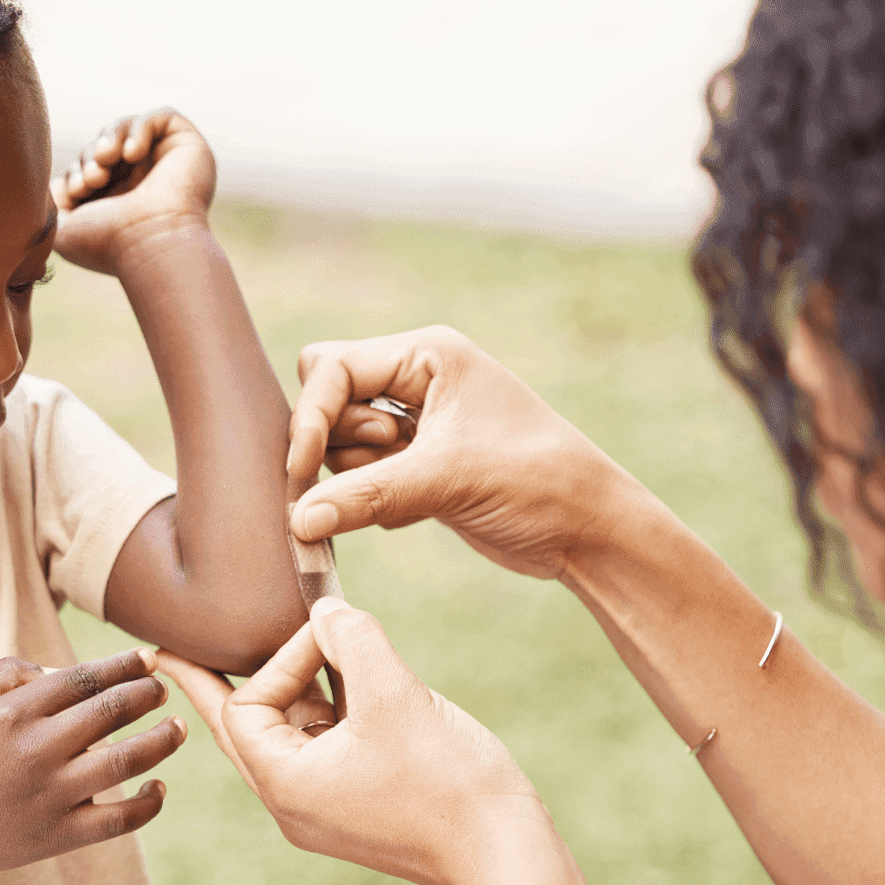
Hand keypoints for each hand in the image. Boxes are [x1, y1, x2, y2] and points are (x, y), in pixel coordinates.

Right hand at [0, 649, 186, 884]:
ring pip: (126, 760)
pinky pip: (119, 819)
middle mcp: (37, 750)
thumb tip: (60, 667)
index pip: (85, 677)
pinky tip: (159, 787)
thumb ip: (8, 674)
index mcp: (15, 713)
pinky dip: (148, 803)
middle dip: (148, 693)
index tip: (149, 658)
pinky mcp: (59, 836)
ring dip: (162, 740)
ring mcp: (51, 795)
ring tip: (178, 728)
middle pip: (112, 710)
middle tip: (163, 689)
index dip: (125, 664)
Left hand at [52, 109, 215, 276]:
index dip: (78, 169)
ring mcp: (168, 164)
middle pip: (107, 144)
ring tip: (105, 159)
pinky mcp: (189, 147)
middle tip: (93, 178)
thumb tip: (60, 183)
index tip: (77, 189)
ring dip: (110, 138)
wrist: (148, 244)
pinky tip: (131, 154)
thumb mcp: (63, 229)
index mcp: (121, 202)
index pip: (92, 166)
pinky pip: (162, 116)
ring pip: (130, 127)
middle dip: (91, 155)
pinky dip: (139, 129)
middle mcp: (146, 182)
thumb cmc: (107, 243)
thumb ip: (55, 203)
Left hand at [156, 598, 543, 884]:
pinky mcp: (357, 808)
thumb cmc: (449, 780)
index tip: (325, 635)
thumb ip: (350, 637)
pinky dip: (328, 711)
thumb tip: (324, 610)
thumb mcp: (394, 691)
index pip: (243, 706)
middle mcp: (293, 804)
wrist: (506, 853)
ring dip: (295, 689)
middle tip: (165, 654)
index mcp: (285, 784)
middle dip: (214, 684)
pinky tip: (351, 682)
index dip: (278, 659)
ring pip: (287, 736)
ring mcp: (325, 811)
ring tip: (295, 649)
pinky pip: (322, 751)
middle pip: (241, 729)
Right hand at [286, 326, 629, 578]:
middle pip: (328, 397)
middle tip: (382, 466)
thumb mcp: (445, 481)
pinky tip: (423, 511)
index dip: (310, 419)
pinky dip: (373, 499)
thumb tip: (297, 519)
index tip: (301, 471)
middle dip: (335, 441)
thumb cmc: (535, 482)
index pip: (332, 368)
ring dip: (358, 476)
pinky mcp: (418, 466)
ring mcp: (416, 423)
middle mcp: (417, 379)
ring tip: (414, 492)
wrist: (587, 530)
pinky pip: (361, 477)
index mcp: (427, 355)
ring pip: (340, 443)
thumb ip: (364, 495)